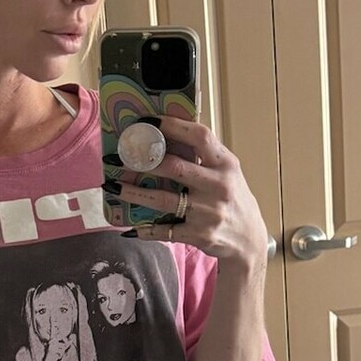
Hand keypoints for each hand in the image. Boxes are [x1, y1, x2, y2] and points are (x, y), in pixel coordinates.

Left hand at [106, 117, 269, 269]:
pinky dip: (144, 229)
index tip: (146, 121)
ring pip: (162, 199)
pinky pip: (164, 230)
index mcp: (225, 164)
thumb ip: (204, 156)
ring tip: (112, 186)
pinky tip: (129, 227)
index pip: (199, 136)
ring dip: (132, 193)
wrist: (249, 239)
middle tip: (118, 157)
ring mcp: (208, 212)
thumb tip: (166, 134)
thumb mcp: (227, 172)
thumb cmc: (232, 199)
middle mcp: (218, 186)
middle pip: (174, 167)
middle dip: (142, 161)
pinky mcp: (199, 235)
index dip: (172, 126)